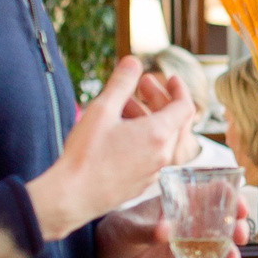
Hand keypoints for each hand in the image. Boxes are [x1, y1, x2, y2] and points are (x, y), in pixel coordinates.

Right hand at [27, 57, 196, 241]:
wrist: (72, 196)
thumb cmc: (86, 153)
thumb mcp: (102, 109)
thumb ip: (121, 83)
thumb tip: (134, 62)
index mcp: (159, 135)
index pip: (185, 107)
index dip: (179, 89)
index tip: (170, 77)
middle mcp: (162, 156)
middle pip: (174, 122)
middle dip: (160, 99)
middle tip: (142, 85)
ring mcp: (153, 172)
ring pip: (161, 139)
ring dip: (148, 118)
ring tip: (123, 106)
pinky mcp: (141, 184)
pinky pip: (151, 155)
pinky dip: (143, 138)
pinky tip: (120, 132)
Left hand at [95, 186, 250, 257]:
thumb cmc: (116, 231)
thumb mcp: (129, 227)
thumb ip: (148, 229)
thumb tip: (166, 230)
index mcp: (181, 204)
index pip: (212, 195)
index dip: (230, 198)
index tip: (239, 206)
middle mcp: (191, 224)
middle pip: (223, 222)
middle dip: (237, 227)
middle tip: (240, 236)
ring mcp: (190, 247)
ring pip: (218, 248)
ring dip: (229, 254)